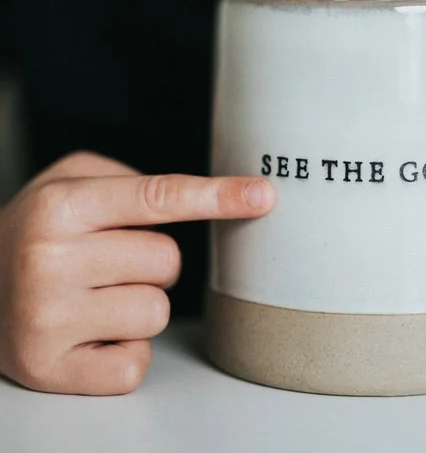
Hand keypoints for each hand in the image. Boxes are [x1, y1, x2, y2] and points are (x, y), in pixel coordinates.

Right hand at [0, 151, 275, 395]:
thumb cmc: (38, 230)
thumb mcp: (70, 180)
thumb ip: (134, 181)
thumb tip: (212, 198)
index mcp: (62, 205)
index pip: (158, 197)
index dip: (217, 195)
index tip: (263, 195)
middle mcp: (50, 259)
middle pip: (167, 261)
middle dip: (152, 261)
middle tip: (108, 261)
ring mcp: (47, 318)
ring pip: (157, 312)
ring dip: (139, 306)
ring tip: (94, 296)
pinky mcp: (49, 369)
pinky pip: (135, 364)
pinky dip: (125, 351)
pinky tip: (90, 333)